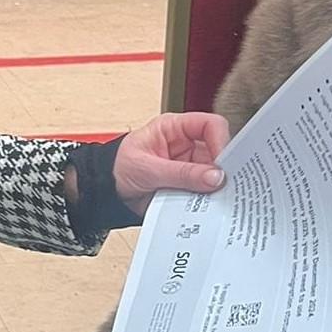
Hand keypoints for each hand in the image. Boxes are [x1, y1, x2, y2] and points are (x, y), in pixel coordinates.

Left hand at [114, 112, 229, 215]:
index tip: (222, 163)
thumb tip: (214, 177)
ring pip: (215, 174)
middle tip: (225, 185)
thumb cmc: (118, 168)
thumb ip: (181, 173)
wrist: (106, 191)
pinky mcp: (188, 185)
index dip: (220, 140)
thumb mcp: (147, 169)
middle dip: (222, 169)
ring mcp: (189, 166)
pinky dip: (207, 200)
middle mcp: (186, 145)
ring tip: (213, 198)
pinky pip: (205, 191)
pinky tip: (205, 206)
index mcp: (174, 129)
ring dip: (215, 187)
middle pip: (219, 151)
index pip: (210, 125)